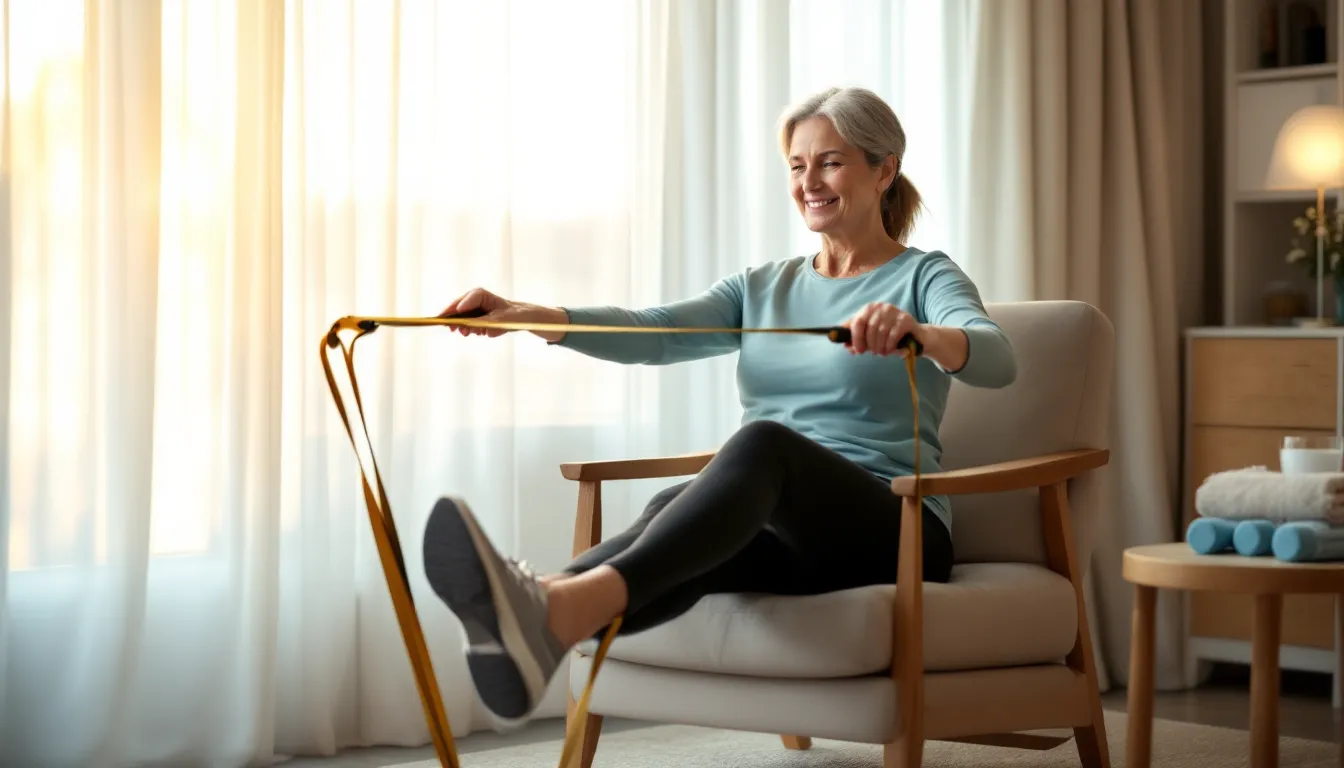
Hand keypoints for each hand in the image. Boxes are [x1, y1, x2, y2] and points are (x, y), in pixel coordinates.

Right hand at [438, 288, 568, 340]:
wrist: (521, 319)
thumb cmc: (514, 315)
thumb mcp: (502, 320)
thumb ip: (489, 324)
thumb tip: (479, 329)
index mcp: (481, 295)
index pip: (469, 298)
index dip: (460, 306)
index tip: (455, 314)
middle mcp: (475, 300)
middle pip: (458, 308)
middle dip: (454, 318)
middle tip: (450, 328)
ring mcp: (474, 309)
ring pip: (461, 317)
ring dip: (462, 325)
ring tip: (465, 333)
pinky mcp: (476, 317)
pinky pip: (467, 323)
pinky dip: (470, 328)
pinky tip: (475, 332)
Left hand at [844, 302, 920, 355]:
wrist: (914, 337)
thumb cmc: (887, 336)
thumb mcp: (870, 335)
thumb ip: (856, 338)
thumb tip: (847, 346)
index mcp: (869, 308)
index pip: (857, 321)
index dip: (856, 338)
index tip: (857, 350)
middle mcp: (881, 307)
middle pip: (870, 328)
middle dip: (870, 344)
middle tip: (873, 353)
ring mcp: (894, 311)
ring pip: (881, 332)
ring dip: (880, 346)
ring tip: (882, 352)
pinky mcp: (905, 319)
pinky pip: (893, 335)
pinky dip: (889, 346)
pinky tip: (889, 350)